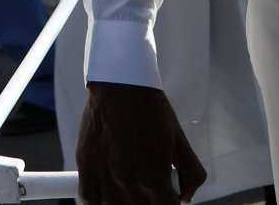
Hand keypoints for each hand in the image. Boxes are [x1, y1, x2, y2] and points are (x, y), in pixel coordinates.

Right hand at [77, 82, 204, 204]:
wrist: (121, 86)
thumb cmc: (152, 112)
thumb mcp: (182, 143)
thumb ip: (192, 175)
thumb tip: (185, 197)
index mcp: (154, 179)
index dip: (169, 204)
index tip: (168, 197)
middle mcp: (127, 181)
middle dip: (149, 203)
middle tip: (150, 191)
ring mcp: (103, 173)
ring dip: (124, 204)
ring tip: (131, 194)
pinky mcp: (85, 163)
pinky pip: (88, 199)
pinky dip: (97, 202)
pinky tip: (107, 195)